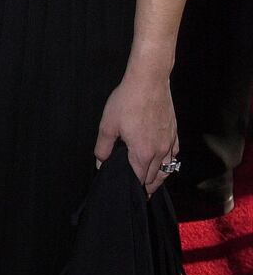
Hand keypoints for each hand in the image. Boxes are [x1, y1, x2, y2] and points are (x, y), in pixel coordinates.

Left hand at [94, 73, 177, 195]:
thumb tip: (100, 162)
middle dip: (147, 186)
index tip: (129, 193)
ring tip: (152, 184)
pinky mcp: (174, 132)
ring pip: (167, 168)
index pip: (140, 180)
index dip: (134, 187)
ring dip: (160, 178)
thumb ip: (104, 147)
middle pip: (155, 177)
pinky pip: (175, 154)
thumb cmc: (127, 100)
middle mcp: (160, 152)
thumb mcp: (108, 124)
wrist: (149, 80)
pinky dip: (170, 162)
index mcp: (143, 153)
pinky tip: (165, 161)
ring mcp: (170, 142)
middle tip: (139, 192)